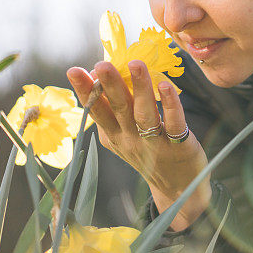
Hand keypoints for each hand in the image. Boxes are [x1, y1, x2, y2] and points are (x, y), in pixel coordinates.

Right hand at [67, 60, 210, 230]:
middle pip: (118, 109)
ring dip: (140, 87)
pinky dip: (170, 104)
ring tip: (135, 64)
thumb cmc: (151, 153)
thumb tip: (103, 78)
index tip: (73, 71)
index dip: (85, 92)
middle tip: (101, 64)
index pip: (97, 111)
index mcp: (116, 136)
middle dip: (109, 85)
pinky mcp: (179, 146)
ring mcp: (155, 144)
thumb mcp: (125, 137)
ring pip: (144, 113)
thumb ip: (115, 112)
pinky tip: (166, 85)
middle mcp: (131, 140)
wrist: (178, 189)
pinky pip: (173, 123)